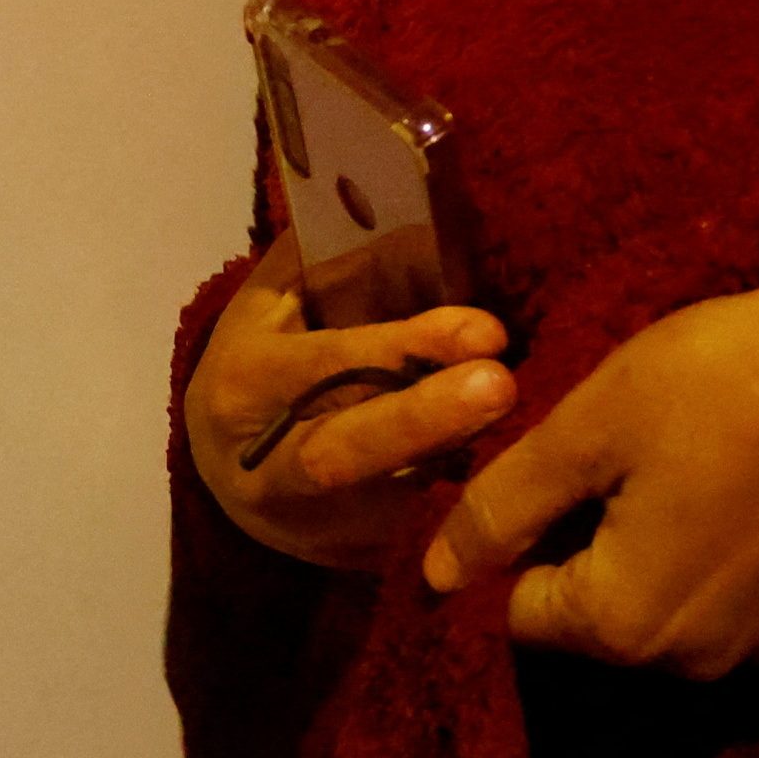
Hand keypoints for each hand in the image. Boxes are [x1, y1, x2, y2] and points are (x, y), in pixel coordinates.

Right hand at [185, 230, 515, 569]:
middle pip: (346, 449)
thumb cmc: (267, 359)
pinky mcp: (357, 560)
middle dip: (425, 419)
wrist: (228, 472)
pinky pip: (419, 534)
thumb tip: (391, 197)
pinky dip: (472, 505)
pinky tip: (523, 477)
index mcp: (246, 382)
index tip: (486, 331)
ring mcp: (314, 525)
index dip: (403, 348)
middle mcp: (270, 463)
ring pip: (388, 503)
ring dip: (462, 471)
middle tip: (502, 385)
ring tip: (531, 440)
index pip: (327, 363)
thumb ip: (324, 262)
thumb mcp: (272, 306)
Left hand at [421, 280, 758, 678]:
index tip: (570, 460)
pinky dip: (729, 552)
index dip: (532, 530)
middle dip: (598, 541)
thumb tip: (436, 572)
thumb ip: (503, 504)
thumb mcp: (589, 423)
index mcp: (625, 623)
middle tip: (631, 448)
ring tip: (692, 458)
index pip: (526, 608)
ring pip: (672, 607)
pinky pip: (740, 597)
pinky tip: (748, 479)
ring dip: (664, 548)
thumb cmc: (717, 378)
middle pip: (603, 615)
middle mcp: (695, 660)